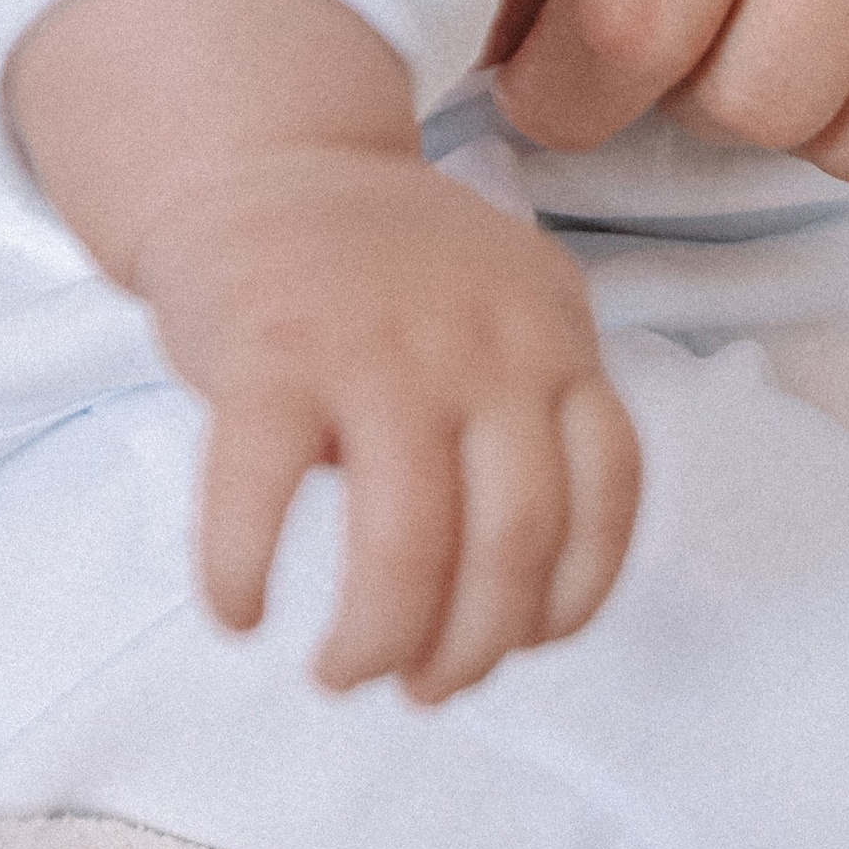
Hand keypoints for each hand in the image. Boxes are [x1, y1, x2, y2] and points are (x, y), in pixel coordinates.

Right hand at [7, 0, 641, 698]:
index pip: (609, 495)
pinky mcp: (269, 354)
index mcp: (555, 338)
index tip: (524, 645)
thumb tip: (517, 601)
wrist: (268, 160)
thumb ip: (533, 418)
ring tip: (343, 672)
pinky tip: (238, 612)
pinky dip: (243, 575)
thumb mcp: (508, 310)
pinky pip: (259, 498)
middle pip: (512, 543)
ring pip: (406, 546)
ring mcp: (379, 348)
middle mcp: (485, 344)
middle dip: (472, 648)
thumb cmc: (387, 269)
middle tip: (425, 688)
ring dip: (376, 642)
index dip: (573, 598)